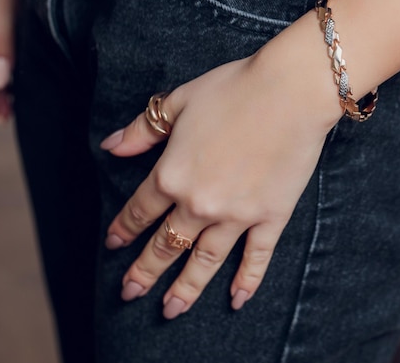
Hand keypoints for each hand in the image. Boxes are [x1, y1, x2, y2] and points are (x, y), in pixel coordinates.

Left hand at [100, 19, 343, 319]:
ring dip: (185, 289)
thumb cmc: (233, 90)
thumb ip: (142, 130)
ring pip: (204, 261)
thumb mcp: (179, 103)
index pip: (139, 210)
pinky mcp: (270, 217)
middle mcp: (199, 204)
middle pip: (165, 245)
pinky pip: (256, 257)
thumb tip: (110, 146)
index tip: (113, 244)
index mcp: (172, 174)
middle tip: (130, 293)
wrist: (290, 91)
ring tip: (170, 310)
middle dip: (144, 271)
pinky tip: (237, 301)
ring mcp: (236, 216)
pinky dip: (247, 281)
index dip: (123, 229)